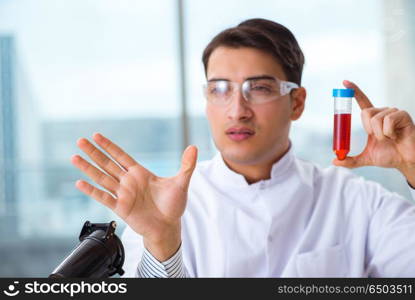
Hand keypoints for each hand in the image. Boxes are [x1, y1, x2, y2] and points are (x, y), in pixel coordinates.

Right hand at [71, 133, 197, 259]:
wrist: (169, 227)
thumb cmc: (173, 206)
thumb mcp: (181, 182)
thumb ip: (186, 165)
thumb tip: (194, 147)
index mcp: (140, 173)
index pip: (120, 156)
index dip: (109, 146)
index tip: (96, 135)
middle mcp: (128, 182)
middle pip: (107, 164)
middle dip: (94, 152)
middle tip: (80, 141)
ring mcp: (123, 194)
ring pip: (102, 178)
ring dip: (88, 168)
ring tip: (75, 157)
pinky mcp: (120, 207)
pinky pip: (103, 197)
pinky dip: (92, 190)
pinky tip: (80, 183)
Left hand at [332, 80, 414, 185]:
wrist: (405, 161)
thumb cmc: (389, 155)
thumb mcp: (367, 158)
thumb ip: (350, 160)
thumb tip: (334, 162)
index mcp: (373, 118)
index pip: (362, 101)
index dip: (354, 91)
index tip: (344, 82)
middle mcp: (382, 112)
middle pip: (365, 112)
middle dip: (368, 129)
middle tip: (378, 138)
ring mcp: (393, 112)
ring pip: (376, 119)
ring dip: (379, 134)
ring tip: (389, 139)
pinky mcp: (403, 115)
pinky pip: (387, 121)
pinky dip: (388, 133)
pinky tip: (396, 136)